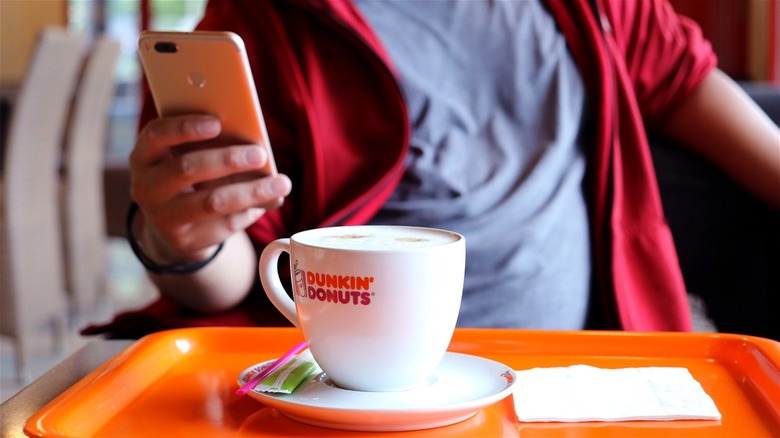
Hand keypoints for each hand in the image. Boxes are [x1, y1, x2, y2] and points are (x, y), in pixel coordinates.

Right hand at [129, 114, 291, 264]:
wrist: (173, 227)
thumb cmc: (189, 178)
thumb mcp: (188, 158)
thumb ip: (209, 146)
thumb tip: (253, 145)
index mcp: (144, 157)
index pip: (156, 135)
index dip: (185, 128)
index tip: (217, 122)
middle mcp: (146, 187)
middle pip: (188, 168)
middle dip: (228, 159)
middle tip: (260, 154)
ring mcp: (162, 218)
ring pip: (212, 201)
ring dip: (251, 191)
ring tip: (281, 183)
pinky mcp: (184, 241)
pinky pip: (224, 225)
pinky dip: (249, 212)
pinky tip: (267, 202)